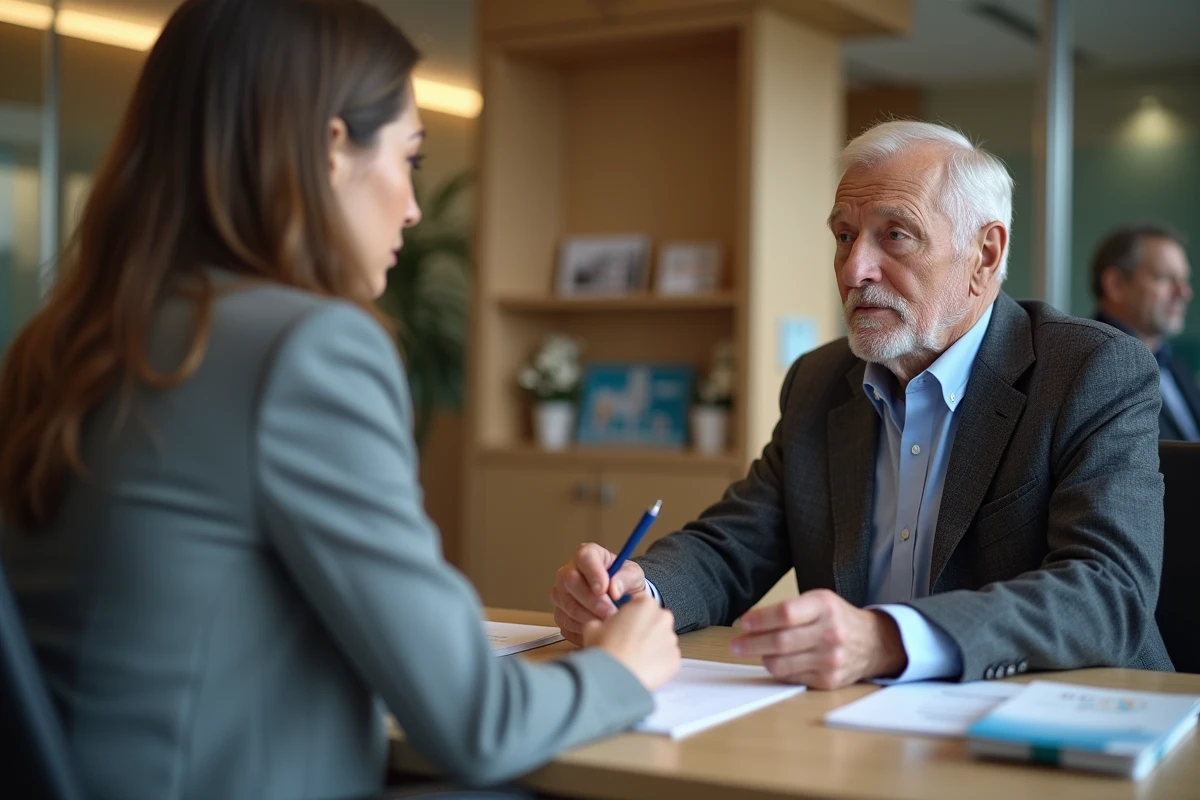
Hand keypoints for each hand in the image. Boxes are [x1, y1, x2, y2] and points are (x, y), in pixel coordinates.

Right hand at [551, 542, 648, 645]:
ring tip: (607, 623)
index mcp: (589, 556)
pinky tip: (597, 629)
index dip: (592, 572)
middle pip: (570, 581)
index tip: (604, 589)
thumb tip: (614, 589)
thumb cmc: (624, 583)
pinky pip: (565, 622)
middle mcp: (569, 571)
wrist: (621, 602)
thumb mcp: (633, 576)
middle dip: (591, 600)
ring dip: (589, 617)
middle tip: (610, 612)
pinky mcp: (559, 613)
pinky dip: (582, 629)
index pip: (584, 556)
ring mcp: (561, 593)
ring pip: (567, 605)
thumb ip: (626, 578)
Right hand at [583, 593, 680, 690]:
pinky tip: (641, 668)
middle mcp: (663, 618)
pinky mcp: (675, 660)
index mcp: (645, 604)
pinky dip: (656, 663)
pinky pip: (666, 659)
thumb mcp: (593, 627)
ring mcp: (671, 640)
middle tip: (626, 643)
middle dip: (643, 629)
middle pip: (654, 620)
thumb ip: (603, 620)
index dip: (629, 614)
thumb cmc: (605, 651)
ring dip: (650, 647)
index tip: (623, 624)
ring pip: (661, 640)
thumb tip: (604, 625)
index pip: (640, 602)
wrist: (614, 678)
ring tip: (633, 658)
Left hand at [730, 589, 906, 688]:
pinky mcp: (828, 680)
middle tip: (736, 645)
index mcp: (825, 607)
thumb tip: (750, 622)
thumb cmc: (837, 619)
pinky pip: (792, 677)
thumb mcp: (818, 602)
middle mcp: (830, 633)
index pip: (785, 613)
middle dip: (752, 644)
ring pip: (783, 663)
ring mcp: (830, 659)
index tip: (744, 623)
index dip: (759, 620)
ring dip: (762, 658)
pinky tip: (775, 662)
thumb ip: (788, 610)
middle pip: (781, 641)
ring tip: (755, 652)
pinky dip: (778, 670)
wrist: (874, 643)